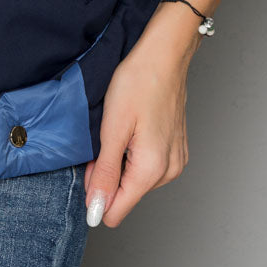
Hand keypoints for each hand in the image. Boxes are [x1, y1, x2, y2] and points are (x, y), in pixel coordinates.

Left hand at [82, 18, 198, 227]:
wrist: (164, 55)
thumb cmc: (139, 82)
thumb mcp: (112, 128)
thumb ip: (105, 173)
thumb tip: (97, 209)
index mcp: (152, 169)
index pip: (115, 211)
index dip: (95, 193)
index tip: (91, 165)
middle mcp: (168, 171)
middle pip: (124, 194)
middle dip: (107, 173)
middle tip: (105, 137)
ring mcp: (175, 161)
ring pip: (134, 179)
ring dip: (120, 160)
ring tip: (121, 128)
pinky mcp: (176, 150)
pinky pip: (147, 165)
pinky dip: (133, 152)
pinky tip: (133, 127)